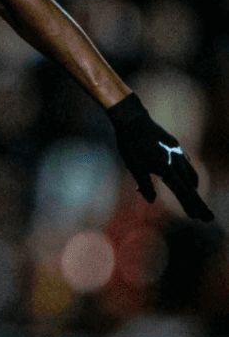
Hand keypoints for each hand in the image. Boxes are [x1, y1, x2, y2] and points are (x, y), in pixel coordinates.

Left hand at [107, 93, 212, 221]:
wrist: (133, 118)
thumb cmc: (130, 144)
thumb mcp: (133, 166)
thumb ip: (144, 184)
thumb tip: (151, 201)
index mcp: (166, 168)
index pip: (183, 193)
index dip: (193, 206)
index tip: (202, 218)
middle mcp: (176, 161)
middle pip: (191, 187)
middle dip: (198, 203)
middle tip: (206, 218)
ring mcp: (178, 152)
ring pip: (191, 175)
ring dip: (193, 189)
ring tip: (193, 201)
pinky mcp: (175, 145)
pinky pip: (186, 164)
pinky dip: (188, 175)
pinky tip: (185, 178)